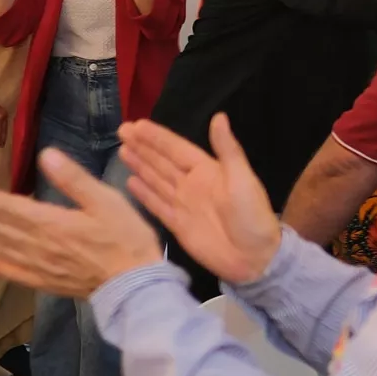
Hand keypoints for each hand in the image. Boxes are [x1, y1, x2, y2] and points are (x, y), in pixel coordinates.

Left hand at [0, 148, 162, 297]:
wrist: (138, 287)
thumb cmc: (126, 238)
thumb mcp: (106, 200)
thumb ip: (74, 178)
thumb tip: (46, 154)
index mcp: (52, 223)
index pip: (8, 209)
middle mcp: (40, 246)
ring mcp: (42, 267)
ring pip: (2, 249)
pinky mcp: (49, 283)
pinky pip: (17, 274)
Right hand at [117, 115, 280, 284]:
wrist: (254, 259)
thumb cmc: (252, 216)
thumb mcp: (243, 179)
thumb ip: (227, 149)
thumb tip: (219, 116)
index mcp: (207, 170)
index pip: (176, 148)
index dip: (157, 137)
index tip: (137, 125)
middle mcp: (191, 184)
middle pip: (162, 161)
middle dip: (142, 146)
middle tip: (121, 131)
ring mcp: (183, 205)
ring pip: (156, 180)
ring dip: (140, 165)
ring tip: (122, 151)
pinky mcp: (177, 225)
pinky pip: (156, 205)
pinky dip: (143, 194)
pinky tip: (130, 182)